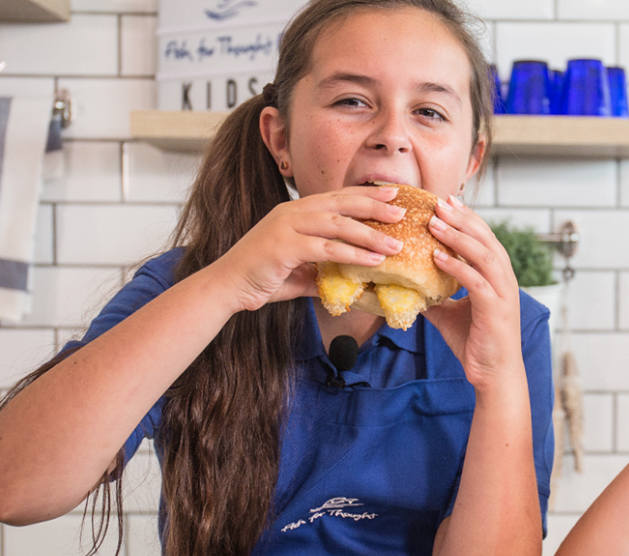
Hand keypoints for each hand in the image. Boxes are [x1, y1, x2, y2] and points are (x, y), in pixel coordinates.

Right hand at [209, 185, 405, 312]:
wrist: (226, 287)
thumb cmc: (261, 277)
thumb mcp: (299, 272)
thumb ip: (322, 272)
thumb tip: (347, 284)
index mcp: (295, 212)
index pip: (337, 197)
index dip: (365, 195)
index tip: (393, 195)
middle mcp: (292, 212)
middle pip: (341, 203)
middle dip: (374, 206)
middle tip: (401, 211)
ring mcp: (287, 227)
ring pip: (338, 224)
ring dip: (370, 233)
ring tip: (395, 244)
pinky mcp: (284, 246)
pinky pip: (326, 248)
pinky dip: (352, 253)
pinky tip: (373, 260)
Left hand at [420, 196, 524, 387]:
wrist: (493, 374)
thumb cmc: (476, 343)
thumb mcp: (450, 314)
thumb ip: (435, 296)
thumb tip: (409, 286)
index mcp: (497, 276)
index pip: (484, 238)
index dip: (466, 218)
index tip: (446, 202)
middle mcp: (504, 279)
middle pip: (485, 238)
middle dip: (462, 218)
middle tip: (439, 202)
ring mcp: (502, 293)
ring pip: (483, 254)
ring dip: (458, 236)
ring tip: (435, 222)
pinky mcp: (495, 308)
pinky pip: (475, 281)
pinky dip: (456, 266)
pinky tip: (436, 257)